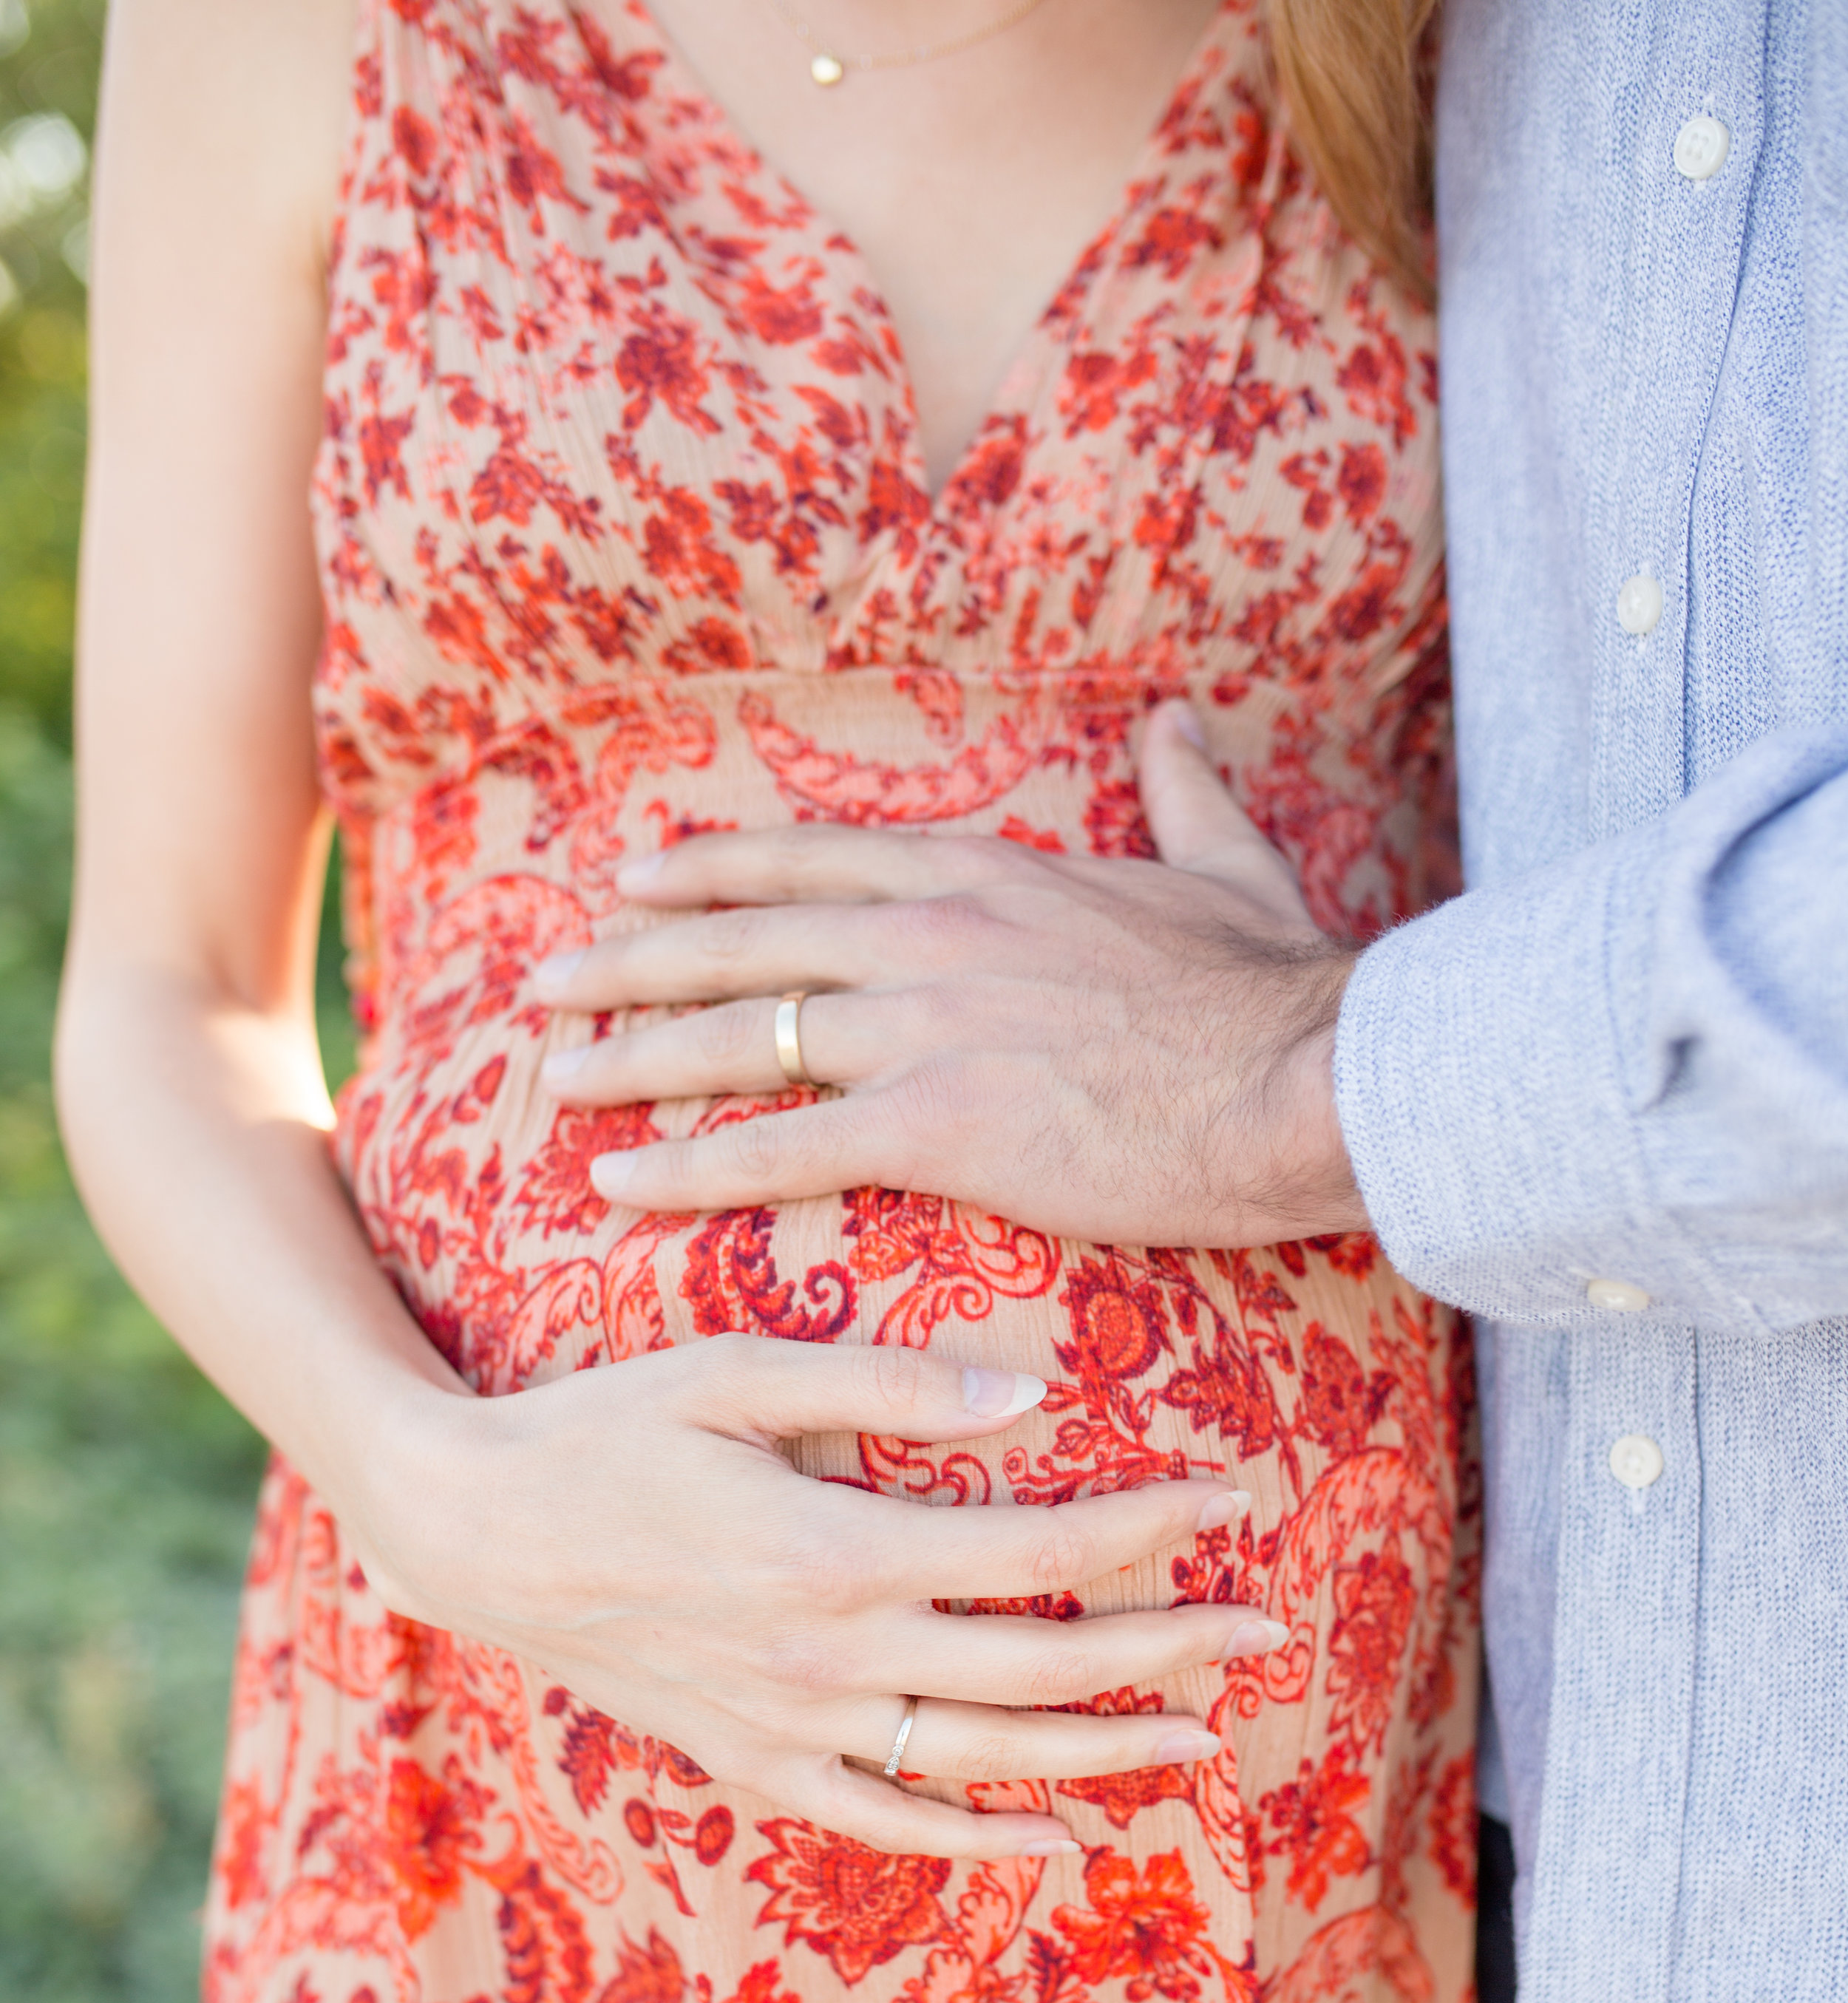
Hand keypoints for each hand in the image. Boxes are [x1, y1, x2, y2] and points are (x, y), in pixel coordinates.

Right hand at [355, 1336, 1282, 1859]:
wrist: (472, 1532)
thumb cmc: (603, 1430)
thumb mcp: (735, 1372)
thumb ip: (886, 1384)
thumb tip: (1030, 1400)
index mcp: (837, 1551)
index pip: (1037, 1549)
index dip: (1147, 1524)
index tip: (1231, 1494)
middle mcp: (830, 1658)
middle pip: (1040, 1671)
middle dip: (1168, 1651)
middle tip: (1265, 1632)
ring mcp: (792, 1726)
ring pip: (982, 1762)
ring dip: (1103, 1754)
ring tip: (1201, 1741)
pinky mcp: (753, 1763)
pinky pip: (886, 1821)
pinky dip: (977, 1838)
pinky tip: (1056, 1839)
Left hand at [533, 701, 1367, 1247]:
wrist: (1312, 1076)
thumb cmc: (1277, 989)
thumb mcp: (1228, 868)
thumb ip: (1182, 796)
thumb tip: (1177, 725)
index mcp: (984, 873)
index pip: (807, 858)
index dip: (708, 872)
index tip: (634, 886)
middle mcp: (931, 933)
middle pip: (741, 938)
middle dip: (629, 960)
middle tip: (546, 980)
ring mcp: (926, 1027)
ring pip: (736, 1035)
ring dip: (630, 1058)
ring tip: (550, 1078)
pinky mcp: (938, 1126)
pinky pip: (778, 1146)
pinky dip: (684, 1164)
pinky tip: (614, 1181)